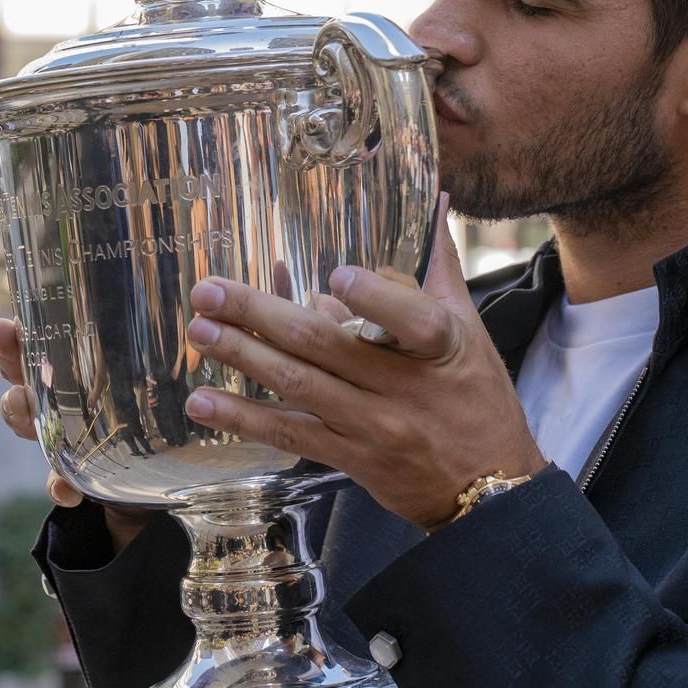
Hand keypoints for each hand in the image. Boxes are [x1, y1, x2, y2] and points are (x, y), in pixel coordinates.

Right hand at [0, 318, 155, 551]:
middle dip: (14, 383)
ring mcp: (66, 438)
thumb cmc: (156, 403)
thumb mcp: (158, 367)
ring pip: (32, 429)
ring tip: (27, 413)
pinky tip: (66, 491)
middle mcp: (61, 404)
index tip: (5, 328)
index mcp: (72, 372)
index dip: (12, 342)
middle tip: (20, 387)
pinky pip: (61, 482)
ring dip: (24, 422)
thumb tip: (194, 289)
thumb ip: (163, 338)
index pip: (34, 351)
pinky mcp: (81, 477)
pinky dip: (60, 486)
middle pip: (22, 389)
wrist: (164, 467)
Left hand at [182, 194, 545, 529]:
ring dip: (243, 358)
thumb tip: (431, 202)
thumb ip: (439, 267)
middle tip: (209, 291)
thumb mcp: (469, 329)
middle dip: (260, 315)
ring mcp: (373, 425)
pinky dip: (245, 418)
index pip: (412, 319)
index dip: (375, 298)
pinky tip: (205, 402)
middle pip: (327, 346)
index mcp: (440, 346)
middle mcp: (403, 386)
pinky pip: (292, 435)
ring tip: (199, 332)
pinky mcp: (351, 457)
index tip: (335, 275)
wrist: (487, 486)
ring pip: (300, 387)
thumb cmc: (477, 397)